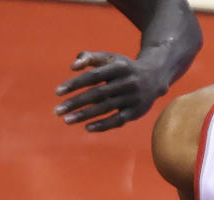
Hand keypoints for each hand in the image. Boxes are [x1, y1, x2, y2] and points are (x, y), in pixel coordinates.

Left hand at [54, 50, 168, 131]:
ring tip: (67, 120)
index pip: (93, 76)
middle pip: (97, 94)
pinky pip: (118, 120)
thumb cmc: (124, 67)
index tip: (58, 92)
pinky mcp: (137, 112)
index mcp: (118, 67)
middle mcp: (127, 83)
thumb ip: (90, 57)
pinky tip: (87, 128)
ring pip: (105, 108)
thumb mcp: (110, 58)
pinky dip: (103, 125)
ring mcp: (133, 98)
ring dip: (85, 116)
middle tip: (57, 111)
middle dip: (76, 103)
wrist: (155, 76)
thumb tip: (73, 67)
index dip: (75, 84)